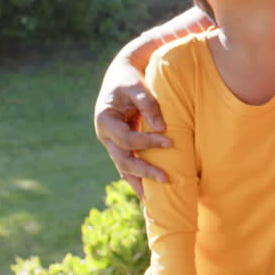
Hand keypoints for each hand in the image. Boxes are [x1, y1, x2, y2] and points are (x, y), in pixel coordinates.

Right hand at [93, 55, 170, 196]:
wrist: (121, 73)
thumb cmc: (130, 78)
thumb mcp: (137, 86)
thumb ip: (148, 104)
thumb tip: (161, 128)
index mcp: (105, 120)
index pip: (127, 139)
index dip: (147, 143)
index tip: (169, 142)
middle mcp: (105, 135)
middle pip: (123, 160)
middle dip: (144, 171)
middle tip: (166, 179)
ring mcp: (110, 142)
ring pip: (122, 167)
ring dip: (138, 181)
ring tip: (152, 201)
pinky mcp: (119, 144)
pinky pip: (126, 164)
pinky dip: (135, 177)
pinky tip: (146, 191)